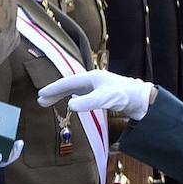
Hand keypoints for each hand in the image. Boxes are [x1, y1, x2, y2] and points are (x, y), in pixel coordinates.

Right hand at [37, 70, 152, 120]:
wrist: (142, 100)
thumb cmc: (125, 96)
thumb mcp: (105, 99)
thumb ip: (88, 102)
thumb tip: (70, 106)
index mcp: (91, 77)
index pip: (67, 82)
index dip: (53, 89)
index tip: (41, 95)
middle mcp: (93, 80)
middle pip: (69, 85)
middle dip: (54, 92)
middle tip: (41, 101)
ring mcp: (97, 86)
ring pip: (74, 89)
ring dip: (62, 95)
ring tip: (49, 102)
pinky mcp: (103, 94)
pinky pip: (82, 94)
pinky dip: (72, 97)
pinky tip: (71, 102)